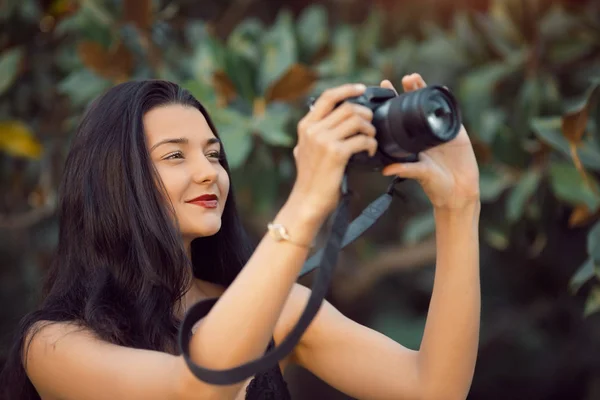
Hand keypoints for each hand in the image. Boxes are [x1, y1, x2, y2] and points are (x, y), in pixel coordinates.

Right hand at [290, 83, 377, 218]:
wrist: (307, 201)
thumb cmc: (310, 179)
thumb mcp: (303, 150)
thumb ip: (313, 134)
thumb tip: (327, 120)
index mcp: (306, 126)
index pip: (327, 97)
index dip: (347, 89)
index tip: (362, 89)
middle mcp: (313, 130)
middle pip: (347, 107)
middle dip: (365, 114)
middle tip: (371, 124)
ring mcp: (324, 140)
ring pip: (357, 120)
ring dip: (370, 128)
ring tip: (371, 139)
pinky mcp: (336, 153)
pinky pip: (362, 139)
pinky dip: (371, 144)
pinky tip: (370, 151)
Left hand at [380, 74, 479, 209]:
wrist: (460, 191)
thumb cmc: (436, 186)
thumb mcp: (419, 175)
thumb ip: (405, 170)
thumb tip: (385, 170)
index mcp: (411, 142)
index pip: (398, 117)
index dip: (391, 103)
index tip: (382, 90)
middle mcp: (422, 133)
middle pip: (413, 106)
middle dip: (407, 91)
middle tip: (401, 80)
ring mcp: (439, 130)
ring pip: (429, 105)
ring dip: (423, 90)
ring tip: (414, 79)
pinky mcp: (455, 131)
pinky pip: (449, 112)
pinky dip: (444, 100)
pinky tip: (440, 88)